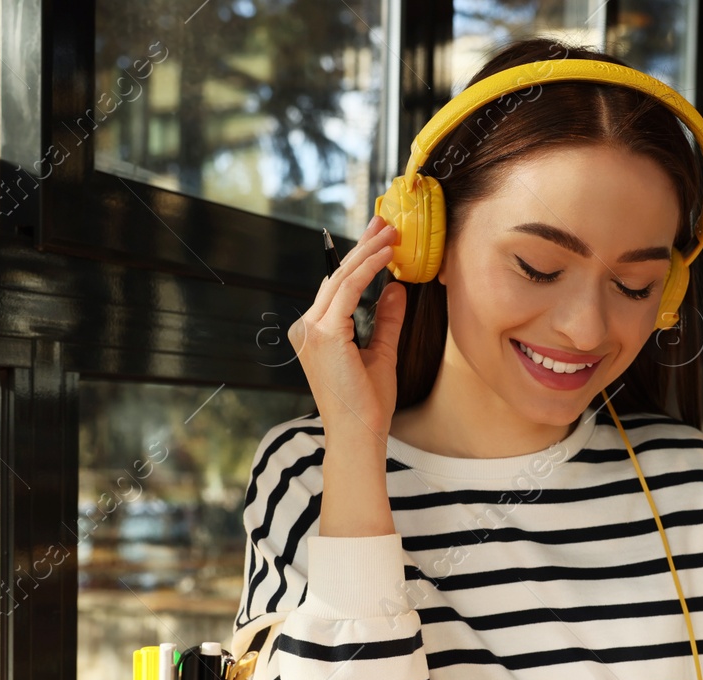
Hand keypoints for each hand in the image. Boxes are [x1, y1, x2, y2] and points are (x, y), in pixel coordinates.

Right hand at [287, 215, 407, 446]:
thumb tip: (395, 288)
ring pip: (340, 278)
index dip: (359, 259)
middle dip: (363, 246)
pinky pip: (347, 291)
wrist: (359, 434)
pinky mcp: (323, 334)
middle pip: (336, 276)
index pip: (337, 286)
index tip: (380, 238)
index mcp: (316, 333)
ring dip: (368, 252)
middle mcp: (307, 328)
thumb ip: (385, 320)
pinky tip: (386, 256)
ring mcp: (311, 331)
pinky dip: (367, 270)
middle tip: (386, 222)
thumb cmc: (367, 405)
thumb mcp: (381, 353)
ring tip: (392, 233)